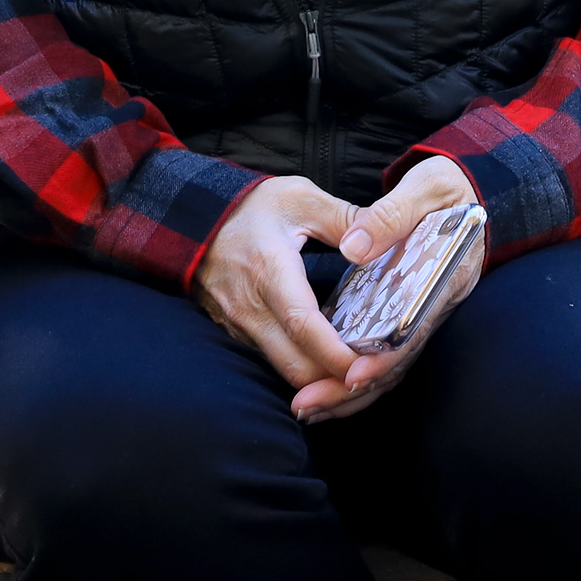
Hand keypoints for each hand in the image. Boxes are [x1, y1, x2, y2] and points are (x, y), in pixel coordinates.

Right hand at [197, 176, 380, 413]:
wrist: (192, 217)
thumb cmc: (250, 207)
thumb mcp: (302, 198)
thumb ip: (347, 219)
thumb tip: (388, 236)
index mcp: (270, 271)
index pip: (303, 325)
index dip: (335, 355)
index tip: (367, 368)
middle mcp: (251, 308)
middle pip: (296, 367)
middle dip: (336, 382)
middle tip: (375, 377)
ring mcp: (240, 326)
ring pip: (284, 371)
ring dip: (321, 381)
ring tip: (358, 374)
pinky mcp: (237, 333)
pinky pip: (273, 362)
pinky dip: (303, 369)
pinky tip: (328, 361)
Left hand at [296, 156, 483, 424]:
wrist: (478, 190)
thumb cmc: (452, 187)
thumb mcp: (429, 186)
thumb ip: (392, 214)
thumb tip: (354, 247)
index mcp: (447, 277)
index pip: (413, 331)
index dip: (382, 358)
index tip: (349, 374)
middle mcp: (438, 306)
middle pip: (396, 362)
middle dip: (351, 389)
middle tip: (307, 403)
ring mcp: (424, 315)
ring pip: (388, 368)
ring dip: (347, 393)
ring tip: (306, 406)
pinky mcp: (408, 315)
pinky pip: (382, 354)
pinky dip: (353, 376)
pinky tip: (321, 384)